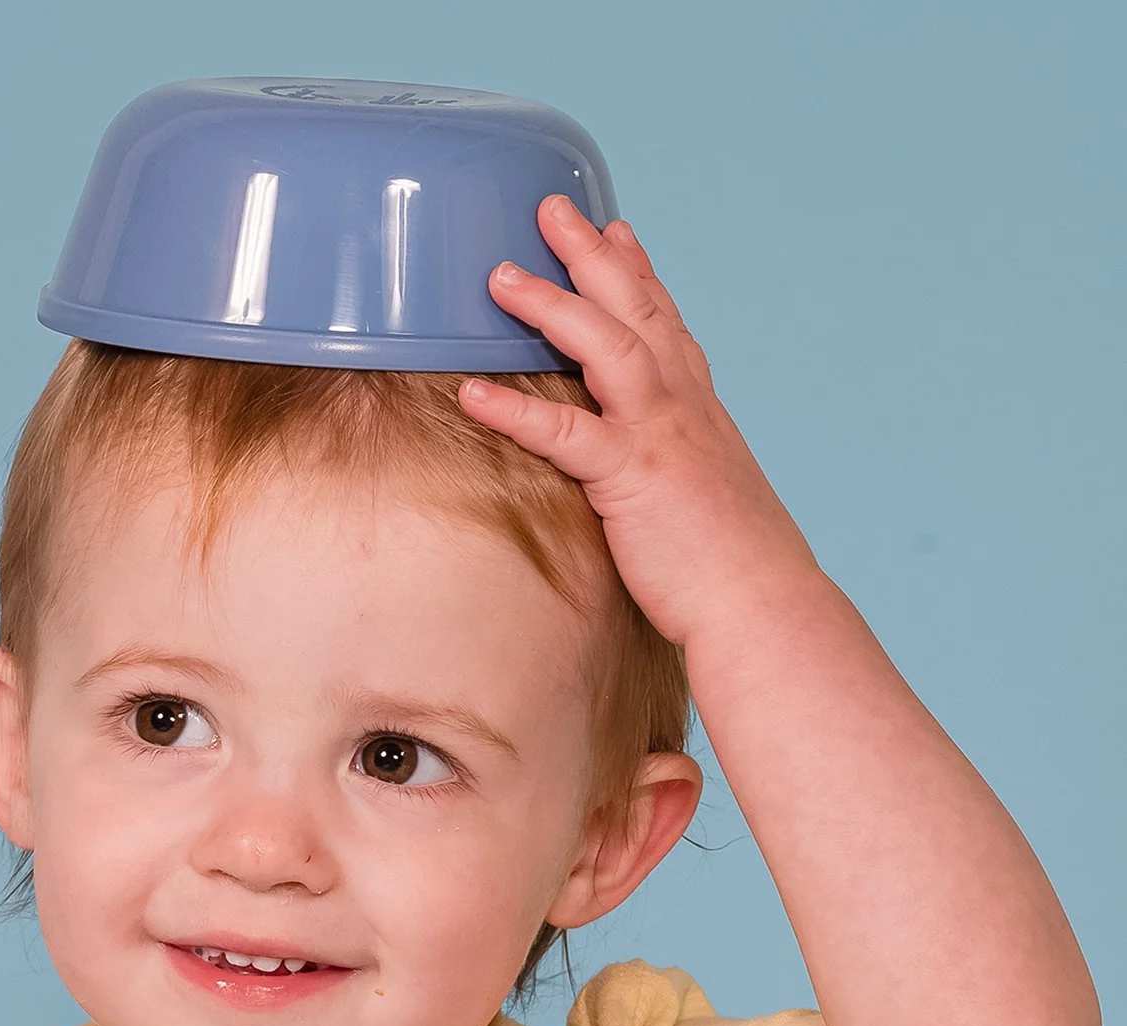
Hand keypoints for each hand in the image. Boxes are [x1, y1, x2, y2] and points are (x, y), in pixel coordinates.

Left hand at [457, 194, 823, 648]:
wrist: (764, 606)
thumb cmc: (737, 572)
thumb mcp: (712, 504)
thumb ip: (682, 475)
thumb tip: (663, 485)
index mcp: (701, 414)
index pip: (668, 327)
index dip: (640, 275)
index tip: (616, 233)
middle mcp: (684, 409)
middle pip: (635, 310)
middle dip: (591, 256)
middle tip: (551, 208)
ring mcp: (660, 436)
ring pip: (604, 345)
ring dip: (550, 304)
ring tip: (499, 276)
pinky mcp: (633, 478)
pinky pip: (564, 434)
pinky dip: (516, 410)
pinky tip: (472, 392)